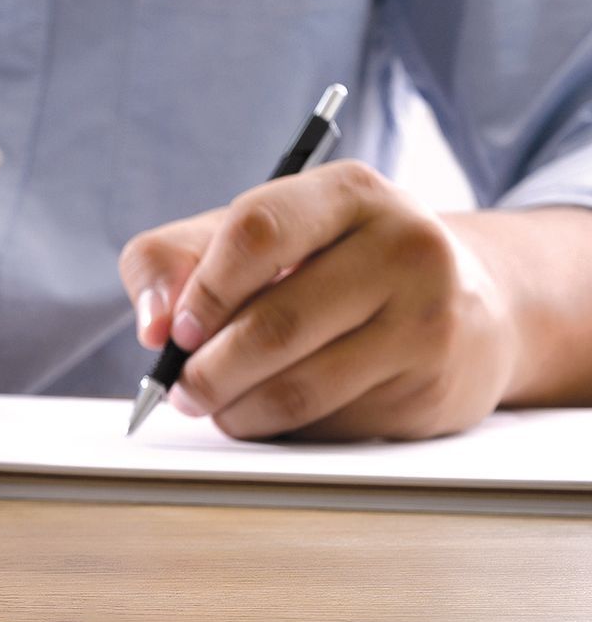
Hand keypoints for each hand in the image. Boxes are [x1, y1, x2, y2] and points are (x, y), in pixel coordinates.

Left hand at [117, 161, 518, 440]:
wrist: (467, 303)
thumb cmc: (332, 264)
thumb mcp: (256, 236)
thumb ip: (179, 259)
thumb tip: (153, 323)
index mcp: (348, 193)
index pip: (259, 231)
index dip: (205, 290)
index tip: (179, 332)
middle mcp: (404, 246)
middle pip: (274, 324)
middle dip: (207, 371)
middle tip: (181, 389)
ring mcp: (426, 319)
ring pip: (298, 388)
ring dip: (236, 410)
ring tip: (215, 405)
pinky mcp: (431, 387)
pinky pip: (329, 424)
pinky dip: (282, 428)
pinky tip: (275, 411)